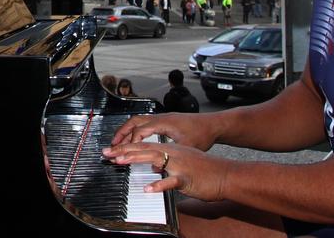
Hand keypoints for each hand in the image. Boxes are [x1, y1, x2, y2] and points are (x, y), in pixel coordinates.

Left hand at [102, 141, 228, 200]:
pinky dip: (160, 184)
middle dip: (125, 150)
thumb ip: (168, 163)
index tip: (112, 150)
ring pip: (156, 159)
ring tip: (121, 162)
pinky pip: (171, 181)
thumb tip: (155, 168)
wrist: (225, 174)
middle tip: (108, 153)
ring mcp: (180, 164)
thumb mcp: (184, 162)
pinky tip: (149, 188)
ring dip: (137, 159)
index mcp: (173, 149)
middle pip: (146, 149)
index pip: (146, 145)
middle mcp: (175, 153)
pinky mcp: (187, 178)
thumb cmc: (206, 170)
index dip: (128, 147)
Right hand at [111, 113, 217, 150]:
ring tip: (119, 141)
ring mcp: (163, 118)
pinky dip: (136, 129)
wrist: (213, 125)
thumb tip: (155, 166)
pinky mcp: (166, 120)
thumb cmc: (203, 134)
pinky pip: (145, 122)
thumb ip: (170, 156)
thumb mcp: (186, 147)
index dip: (130, 142)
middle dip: (121, 133)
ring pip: (139, 120)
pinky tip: (136, 138)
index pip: (140, 130)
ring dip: (127, 130)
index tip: (123, 152)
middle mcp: (162, 118)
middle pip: (135, 121)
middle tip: (112, 144)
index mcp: (165, 123)